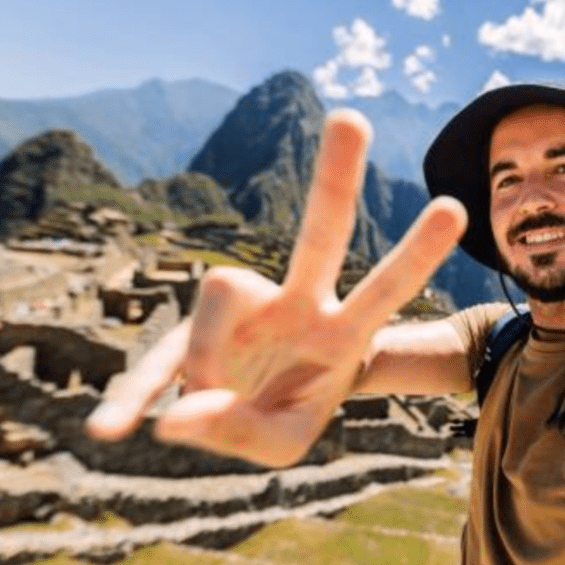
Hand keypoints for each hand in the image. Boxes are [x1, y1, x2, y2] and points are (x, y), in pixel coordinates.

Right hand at [85, 110, 467, 466]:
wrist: (243, 415)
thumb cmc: (282, 417)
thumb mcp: (281, 445)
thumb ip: (239, 431)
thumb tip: (174, 417)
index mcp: (340, 333)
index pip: (384, 290)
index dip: (415, 253)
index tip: (456, 208)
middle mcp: (295, 304)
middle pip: (320, 235)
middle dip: (336, 180)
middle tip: (353, 118)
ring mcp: (244, 308)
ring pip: (220, 291)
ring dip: (206, 359)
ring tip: (194, 416)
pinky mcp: (192, 328)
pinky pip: (159, 352)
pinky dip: (132, 394)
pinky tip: (108, 430)